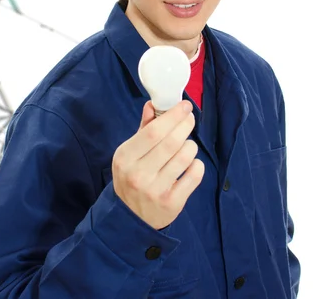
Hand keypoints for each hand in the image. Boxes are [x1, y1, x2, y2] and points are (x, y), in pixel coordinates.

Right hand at [111, 100, 204, 230]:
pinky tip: (191, 163)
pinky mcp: (172, 203)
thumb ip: (143, 129)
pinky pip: (194, 176)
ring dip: (191, 146)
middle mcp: (138, 173)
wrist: (130, 218)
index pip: (153, 132)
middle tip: (190, 119)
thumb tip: (153, 104)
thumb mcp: (129, 153)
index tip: (184, 106)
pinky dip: (197, 165)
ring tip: (187, 145)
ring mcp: (155, 189)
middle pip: (170, 142)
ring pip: (184, 157)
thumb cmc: (131, 177)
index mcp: (125, 157)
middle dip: (185, 126)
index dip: (172, 116)